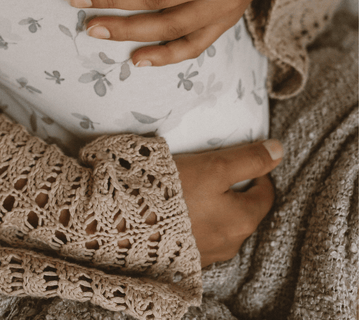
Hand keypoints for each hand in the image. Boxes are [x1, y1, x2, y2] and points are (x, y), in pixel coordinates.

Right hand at [175, 139, 282, 265]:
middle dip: (234, 191)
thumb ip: (249, 159)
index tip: (239, 159)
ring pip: (221, 225)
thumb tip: (278, 150)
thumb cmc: (175, 191)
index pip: (265, 194)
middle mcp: (229, 244)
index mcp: (243, 222)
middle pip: (243, 211)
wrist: (128, 221)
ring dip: (214, 208)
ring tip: (193, 188)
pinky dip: (196, 222)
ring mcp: (206, 255)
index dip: (257, 172)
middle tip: (213, 170)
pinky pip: (199, 236)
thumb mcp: (215, 166)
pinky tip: (179, 209)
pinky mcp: (184, 258)